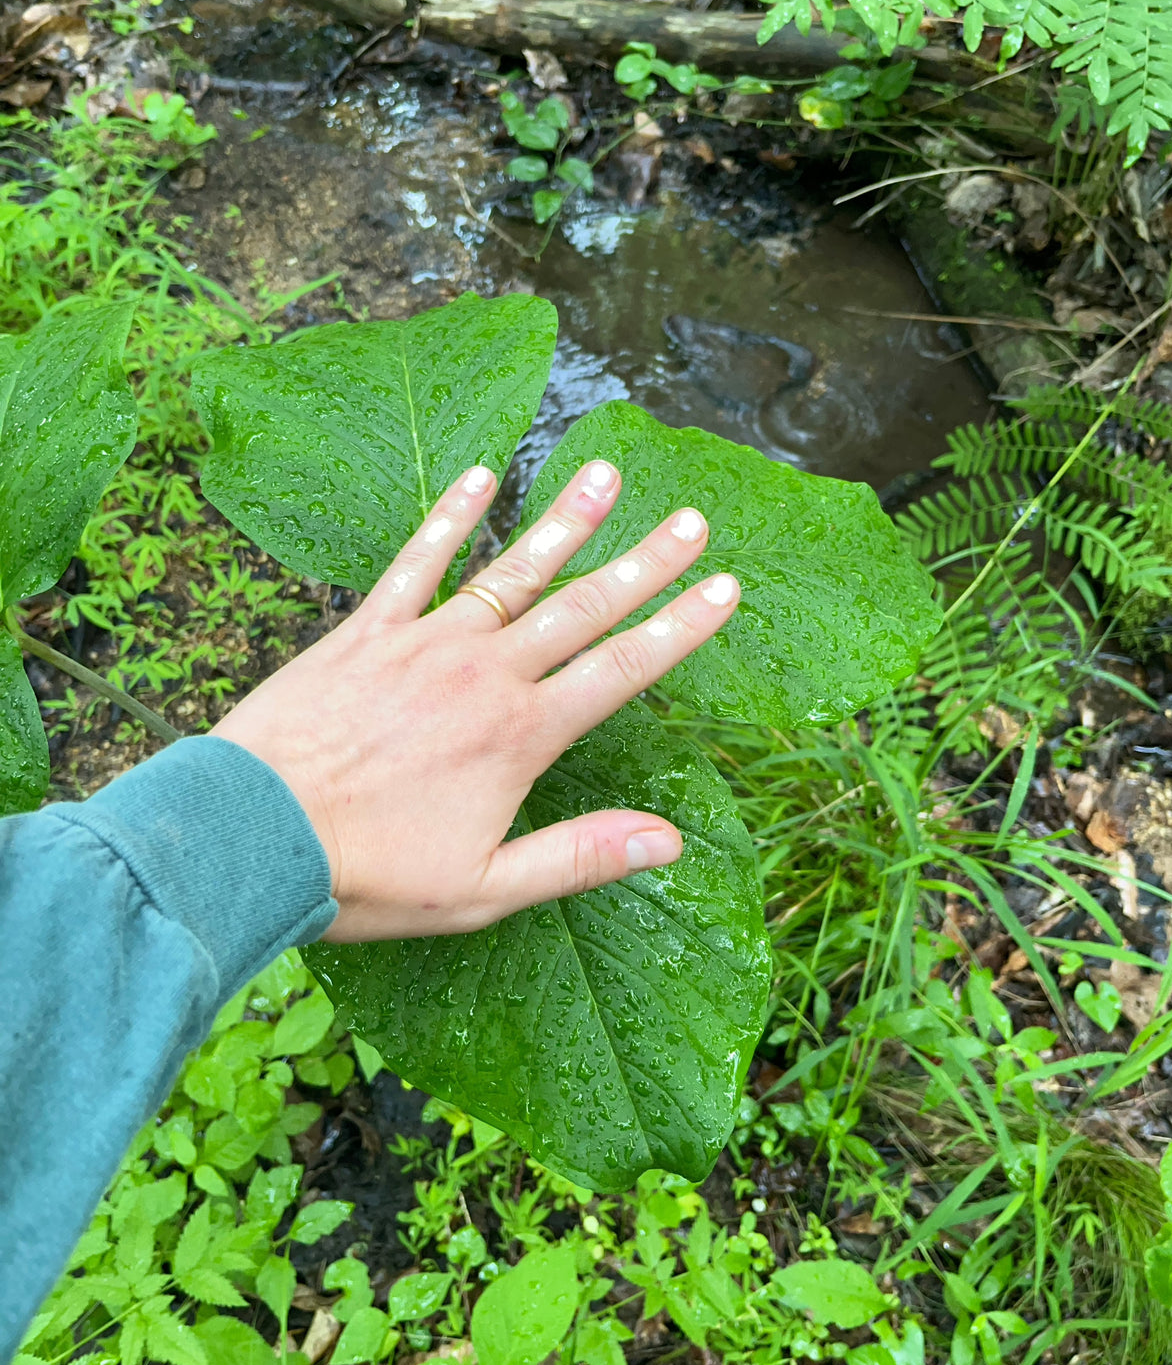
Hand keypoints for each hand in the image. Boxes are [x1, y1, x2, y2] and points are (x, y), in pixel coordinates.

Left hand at [213, 459, 738, 941]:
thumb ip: (579, 857)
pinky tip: (480, 476)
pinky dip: (449, 517)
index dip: (680, 627)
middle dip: (645, 562)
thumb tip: (670, 840)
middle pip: (582, 607)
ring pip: (511, 572)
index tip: (725, 586)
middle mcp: (484, 675)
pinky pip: (416, 562)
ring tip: (606, 474)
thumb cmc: (369, 873)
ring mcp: (424, 644)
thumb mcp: (484, 890)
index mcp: (521, 735)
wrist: (254, 837)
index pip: (622, 668)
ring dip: (564, 524)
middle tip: (691, 517)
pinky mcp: (366, 632)